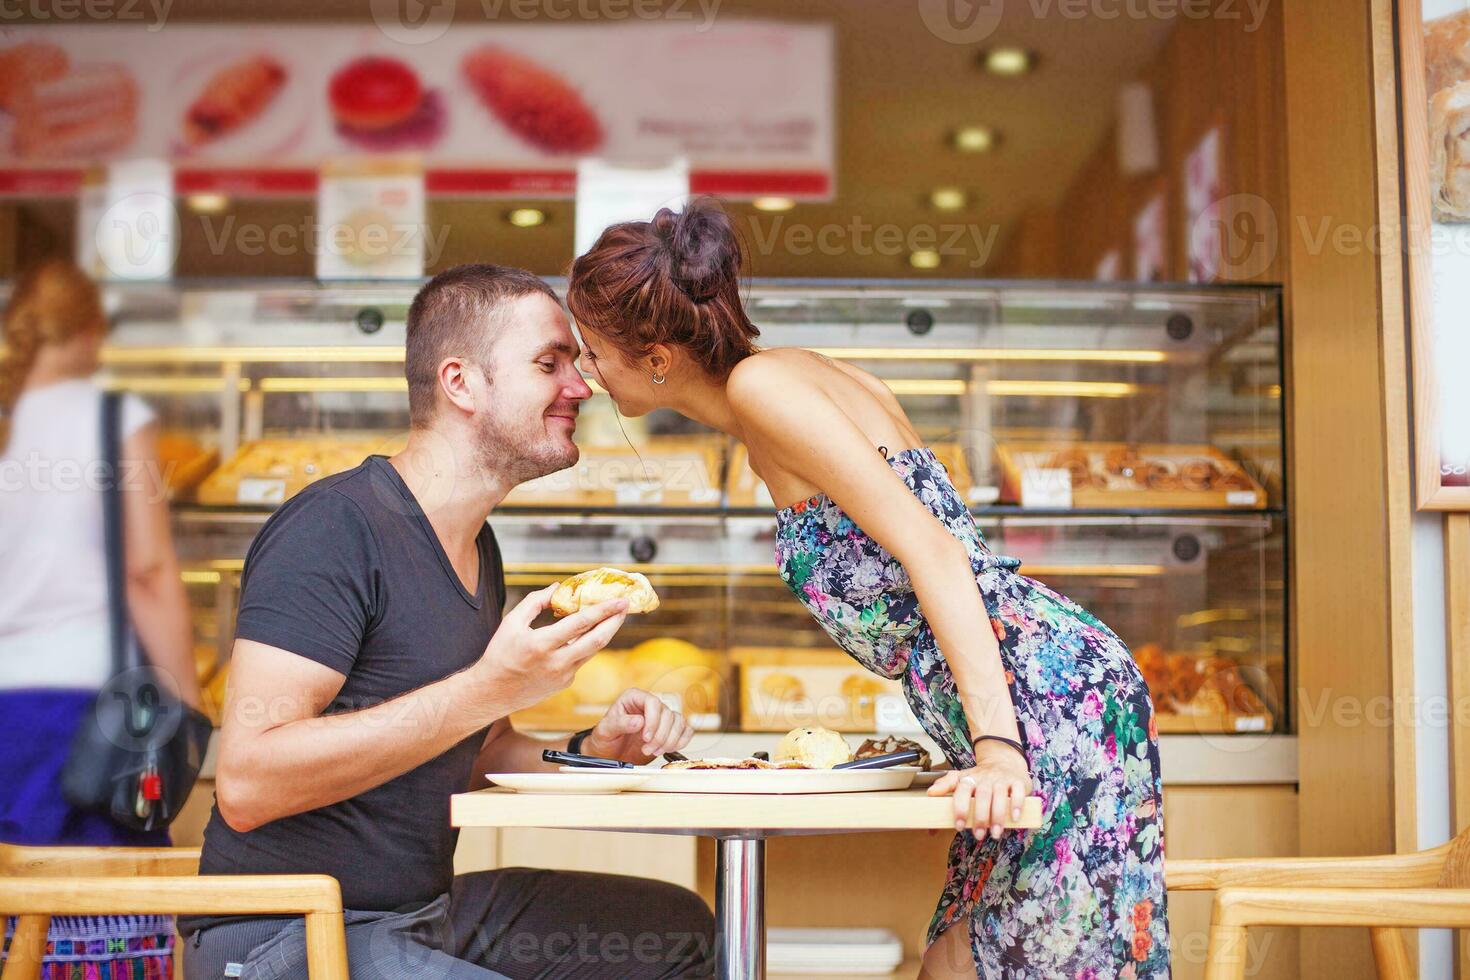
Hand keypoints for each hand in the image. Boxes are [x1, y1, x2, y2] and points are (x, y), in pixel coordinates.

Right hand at [472, 585, 627, 712]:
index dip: (603, 610)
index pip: (580, 624)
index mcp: (541, 645)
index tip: (619, 600)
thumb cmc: (500, 655)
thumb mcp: (512, 623)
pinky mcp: (565, 683)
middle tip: (626, 606)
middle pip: (597, 641)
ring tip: (615, 616)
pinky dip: (586, 644)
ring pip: (592, 650)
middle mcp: (556, 663)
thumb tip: (558, 588)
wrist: (492, 693)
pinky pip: (580, 659)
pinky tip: (589, 633)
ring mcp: (563, 676)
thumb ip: (535, 602)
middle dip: (615, 621)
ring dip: (606, 632)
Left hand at [582, 688, 693, 763]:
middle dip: (660, 736)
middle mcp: (649, 705)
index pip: (653, 702)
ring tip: (654, 752)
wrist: (609, 754)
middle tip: (646, 750)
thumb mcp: (605, 731)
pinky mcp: (669, 730)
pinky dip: (681, 741)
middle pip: (668, 714)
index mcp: (634, 698)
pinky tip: (668, 749)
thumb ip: (620, 724)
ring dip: (670, 740)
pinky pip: (685, 730)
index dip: (653, 721)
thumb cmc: (605, 739)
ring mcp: (661, 717)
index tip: (645, 738)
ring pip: (679, 722)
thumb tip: (639, 721)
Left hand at [927, 741, 1031, 839]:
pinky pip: (1018, 792)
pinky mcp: (1018, 782)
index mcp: (970, 779)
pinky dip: (1017, 805)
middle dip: (980, 817)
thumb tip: (929, 795)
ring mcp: (1002, 779)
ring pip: (1000, 796)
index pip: (962, 790)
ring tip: (995, 833)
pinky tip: (1015, 817)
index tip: (959, 825)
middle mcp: (986, 778)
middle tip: (978, 835)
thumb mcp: (961, 779)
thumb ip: (945, 787)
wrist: (1003, 760)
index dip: (960, 808)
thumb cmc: (980, 777)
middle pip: (982, 796)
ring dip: (997, 816)